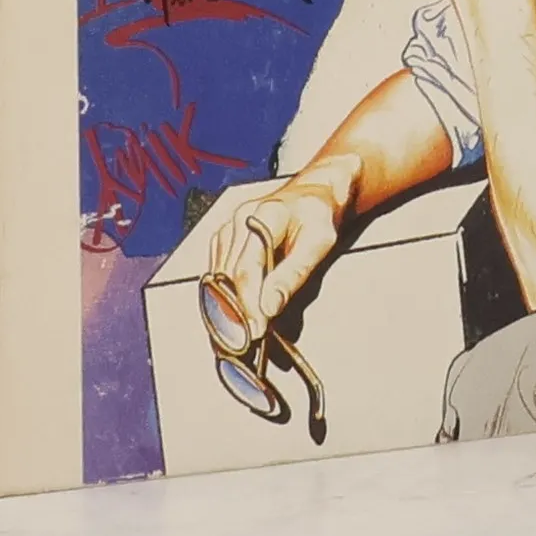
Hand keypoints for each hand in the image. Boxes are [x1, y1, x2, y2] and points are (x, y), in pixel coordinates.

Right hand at [205, 154, 357, 335]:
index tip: (254, 332)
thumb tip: (270, 306)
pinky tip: (229, 314)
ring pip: (216, 275)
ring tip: (233, 336)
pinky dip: (220, 294)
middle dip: (232, 312)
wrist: (314, 192)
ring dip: (222, 306)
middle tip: (242, 343)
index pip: (246, 269)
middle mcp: (238, 219)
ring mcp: (228, 226)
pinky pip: (216, 271)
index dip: (247, 304)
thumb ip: (294, 273)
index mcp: (263, 215)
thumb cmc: (319, 215)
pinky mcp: (224, 236)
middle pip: (226, 275)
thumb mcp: (319, 242)